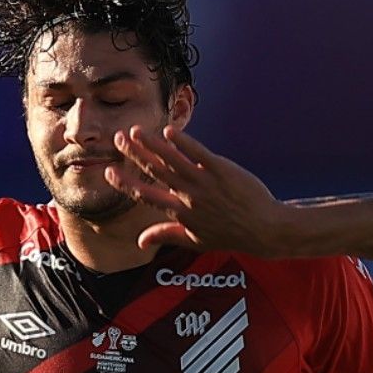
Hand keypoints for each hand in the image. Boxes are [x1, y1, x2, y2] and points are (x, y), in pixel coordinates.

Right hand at [107, 125, 298, 254]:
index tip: (108, 172)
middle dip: (134, 154)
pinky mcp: (222, 170)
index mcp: (180, 214)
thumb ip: (166, 235)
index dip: (125, 184)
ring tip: (136, 130)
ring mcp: (205, 182)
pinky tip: (168, 132)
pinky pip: (198, 153)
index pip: (146, 196)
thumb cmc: (230, 234)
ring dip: (152, 144)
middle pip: (155, 172)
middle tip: (118, 138)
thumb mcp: (196, 241)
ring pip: (172, 159)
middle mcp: (189, 197)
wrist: (264, 228)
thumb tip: (140, 241)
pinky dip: (183, 142)